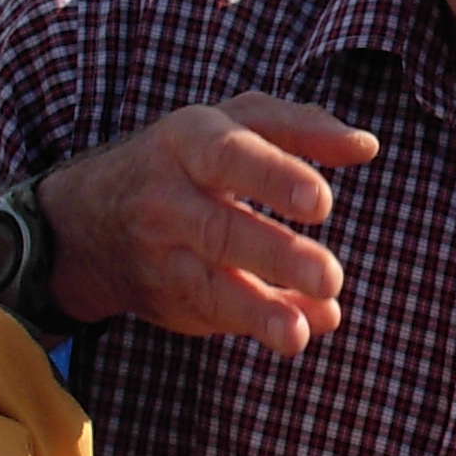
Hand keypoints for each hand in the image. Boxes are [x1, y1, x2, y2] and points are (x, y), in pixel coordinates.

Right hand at [37, 94, 378, 354]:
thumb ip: (302, 128)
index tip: (322, 202)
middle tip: (330, 275)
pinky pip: (213, 313)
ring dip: (261, 311)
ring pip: (210, 284)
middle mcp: (169, 199)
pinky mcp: (171, 296)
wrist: (89, 218)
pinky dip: (257, 324)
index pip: (231, 157)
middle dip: (277, 255)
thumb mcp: (235, 123)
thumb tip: (365, 146)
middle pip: (221, 228)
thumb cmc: (190, 157)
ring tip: (301, 331)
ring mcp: (165, 254)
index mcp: (190, 142)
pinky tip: (297, 330)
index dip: (275, 178)